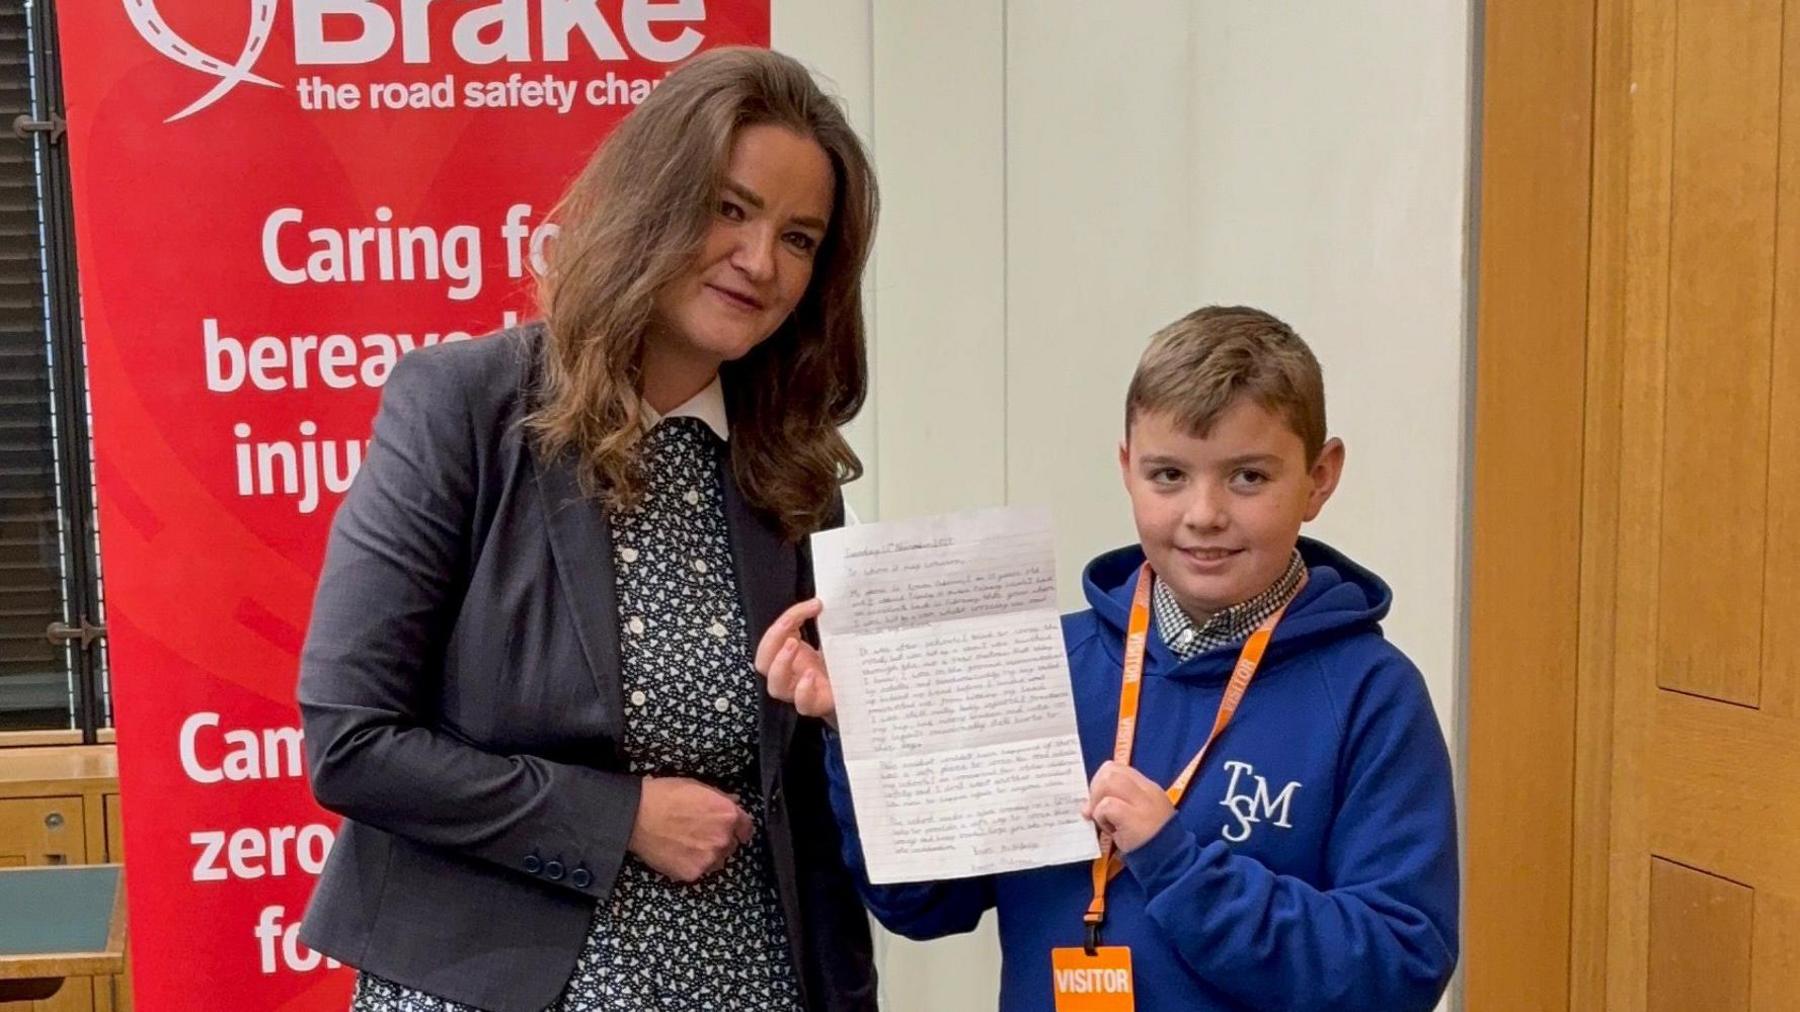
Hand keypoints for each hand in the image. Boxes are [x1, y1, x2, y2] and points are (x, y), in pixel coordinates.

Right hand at [627, 776, 753, 882]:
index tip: (735, 830)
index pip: (747, 828)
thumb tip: (734, 800)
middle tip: (700, 834)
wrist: (636, 816)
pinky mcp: (693, 873)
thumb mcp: (697, 786)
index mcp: (727, 814)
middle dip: (720, 840)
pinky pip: (700, 870)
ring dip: (709, 854)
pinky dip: (692, 864)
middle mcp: (723, 838)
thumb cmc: (664, 796)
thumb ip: (720, 797)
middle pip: (731, 845)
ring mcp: (709, 858)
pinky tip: (678, 852)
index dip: (739, 828)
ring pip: (717, 860)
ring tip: (688, 843)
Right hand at [753, 598, 836, 728]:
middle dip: (772, 641)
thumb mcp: (830, 640)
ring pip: (775, 687)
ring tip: (794, 644)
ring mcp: (799, 691)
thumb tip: (824, 600)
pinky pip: (801, 704)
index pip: (775, 636)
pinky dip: (802, 691)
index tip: (814, 604)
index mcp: (789, 654)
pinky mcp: (816, 705)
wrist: (856, 690)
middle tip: (791, 627)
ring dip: (780, 664)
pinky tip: (810, 676)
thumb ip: (824, 624)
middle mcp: (789, 673)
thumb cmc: (838, 663)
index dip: (789, 618)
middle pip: (763, 662)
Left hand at [1082, 760, 1175, 852]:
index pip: (1119, 768)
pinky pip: (1107, 805)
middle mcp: (1146, 790)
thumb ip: (1121, 801)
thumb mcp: (1141, 814)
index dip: (1101, 780)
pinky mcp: (1133, 818)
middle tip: (1095, 810)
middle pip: (1110, 770)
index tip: (1098, 799)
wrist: (1171, 860)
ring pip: (1108, 782)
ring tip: (1105, 821)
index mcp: (1148, 787)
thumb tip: (1089, 802)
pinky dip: (1101, 816)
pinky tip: (1110, 830)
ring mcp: (1141, 803)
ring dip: (1097, 801)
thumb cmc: (1151, 841)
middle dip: (1095, 788)